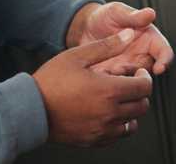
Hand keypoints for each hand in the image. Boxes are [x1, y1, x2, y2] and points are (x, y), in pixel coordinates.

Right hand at [34, 29, 154, 146]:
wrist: (31, 110)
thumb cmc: (51, 81)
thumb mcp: (78, 56)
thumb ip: (107, 46)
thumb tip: (129, 35)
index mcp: (109, 91)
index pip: (145, 87)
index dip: (144, 77)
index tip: (136, 72)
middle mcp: (109, 113)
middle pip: (142, 106)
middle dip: (139, 93)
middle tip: (127, 84)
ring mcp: (102, 130)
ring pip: (132, 123)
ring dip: (130, 109)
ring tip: (116, 98)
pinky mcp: (94, 140)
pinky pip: (118, 135)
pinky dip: (119, 124)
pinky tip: (106, 112)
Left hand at [77, 2, 174, 75]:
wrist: (85, 27)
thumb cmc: (105, 16)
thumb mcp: (117, 12)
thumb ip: (134, 16)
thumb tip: (150, 13)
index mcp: (148, 38)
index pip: (164, 51)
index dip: (164, 60)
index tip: (160, 68)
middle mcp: (141, 54)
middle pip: (148, 69)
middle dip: (137, 72)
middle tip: (121, 68)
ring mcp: (128, 66)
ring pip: (133, 79)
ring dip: (123, 78)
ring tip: (109, 70)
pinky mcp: (114, 74)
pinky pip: (116, 83)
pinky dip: (109, 82)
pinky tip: (100, 73)